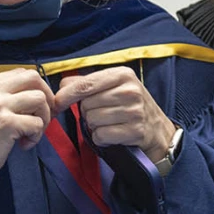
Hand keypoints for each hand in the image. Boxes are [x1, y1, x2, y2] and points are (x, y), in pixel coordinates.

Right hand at [0, 69, 52, 213]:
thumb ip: (5, 96)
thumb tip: (37, 94)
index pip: (22, 73)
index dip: (37, 88)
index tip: (37, 106)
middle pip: (34, 78)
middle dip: (46, 97)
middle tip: (43, 116)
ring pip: (40, 99)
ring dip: (43, 118)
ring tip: (31, 133)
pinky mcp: (7, 123)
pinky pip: (38, 123)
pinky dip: (36, 136)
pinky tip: (24, 144)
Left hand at [53, 67, 174, 162]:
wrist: (156, 129)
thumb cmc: (128, 105)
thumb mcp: (112, 86)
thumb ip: (86, 82)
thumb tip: (62, 85)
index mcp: (123, 74)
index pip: (86, 84)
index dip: (67, 95)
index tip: (57, 103)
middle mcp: (131, 91)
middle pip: (87, 104)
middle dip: (87, 112)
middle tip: (100, 113)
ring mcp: (135, 111)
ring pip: (92, 121)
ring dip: (94, 126)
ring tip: (108, 123)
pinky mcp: (135, 131)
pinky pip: (101, 136)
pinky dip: (101, 138)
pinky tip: (112, 134)